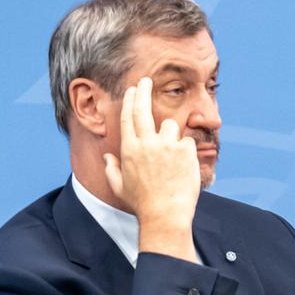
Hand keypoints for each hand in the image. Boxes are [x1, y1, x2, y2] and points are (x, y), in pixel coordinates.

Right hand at [104, 77, 199, 257]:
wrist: (166, 214)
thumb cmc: (142, 203)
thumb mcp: (119, 186)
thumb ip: (111, 168)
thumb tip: (107, 157)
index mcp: (128, 149)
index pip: (128, 117)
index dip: (130, 100)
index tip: (132, 89)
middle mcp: (146, 144)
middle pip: (144, 110)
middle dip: (143, 91)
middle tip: (145, 80)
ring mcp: (167, 146)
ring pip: (170, 126)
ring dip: (171, 135)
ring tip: (171, 156)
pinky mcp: (185, 151)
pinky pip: (187, 142)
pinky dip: (186, 150)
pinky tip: (183, 167)